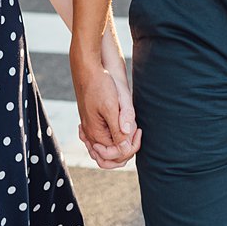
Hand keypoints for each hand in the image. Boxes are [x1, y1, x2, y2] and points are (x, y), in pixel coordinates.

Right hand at [70, 35, 139, 168]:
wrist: (88, 68)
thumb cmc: (100, 85)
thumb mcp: (111, 107)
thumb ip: (118, 130)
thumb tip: (126, 148)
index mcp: (95, 133)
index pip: (114, 155)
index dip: (129, 148)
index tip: (138, 131)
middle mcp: (90, 134)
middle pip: (107, 157)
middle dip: (124, 151)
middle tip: (135, 134)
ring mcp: (89, 128)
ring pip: (104, 149)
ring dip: (119, 145)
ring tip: (131, 131)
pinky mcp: (91, 120)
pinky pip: (100, 139)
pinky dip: (112, 138)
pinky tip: (121, 128)